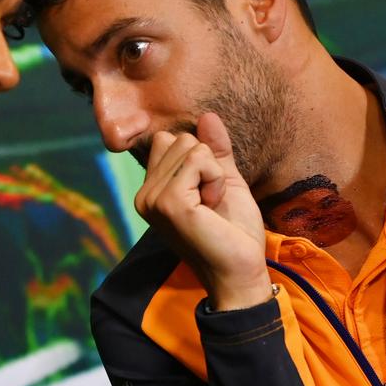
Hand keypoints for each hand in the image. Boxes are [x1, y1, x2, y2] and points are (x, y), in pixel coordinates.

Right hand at [134, 113, 271, 309]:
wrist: (240, 270)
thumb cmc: (233, 232)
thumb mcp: (224, 181)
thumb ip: (214, 150)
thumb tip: (207, 116)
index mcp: (152, 190)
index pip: (168, 141)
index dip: (198, 158)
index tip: (206, 192)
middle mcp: (145, 194)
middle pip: (179, 140)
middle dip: (207, 164)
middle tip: (210, 202)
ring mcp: (153, 198)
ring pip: (190, 147)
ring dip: (213, 173)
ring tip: (211, 205)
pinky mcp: (168, 202)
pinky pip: (199, 160)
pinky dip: (215, 179)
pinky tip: (212, 206)